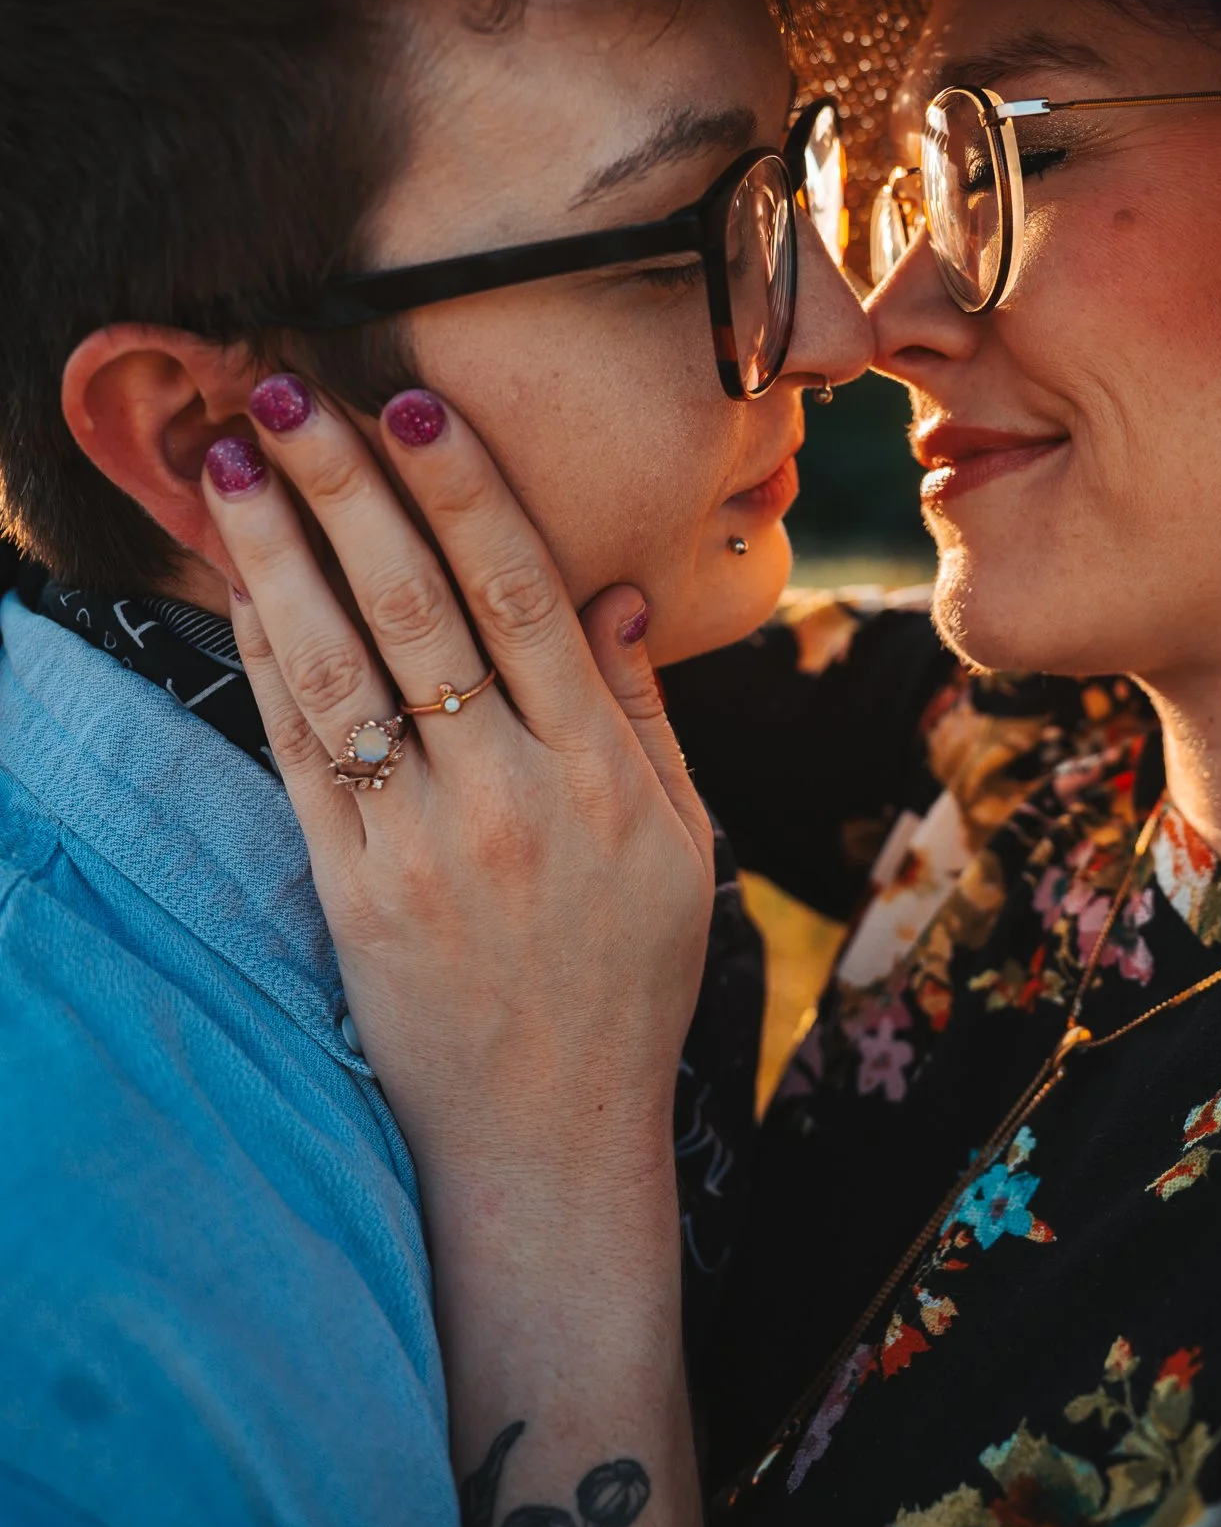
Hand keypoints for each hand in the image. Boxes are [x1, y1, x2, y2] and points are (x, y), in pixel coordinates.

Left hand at [200, 379, 714, 1197]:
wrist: (547, 1137)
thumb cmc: (628, 981)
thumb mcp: (680, 846)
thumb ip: (642, 717)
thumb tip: (612, 596)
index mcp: (603, 776)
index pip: (526, 599)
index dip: (468, 494)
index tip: (418, 407)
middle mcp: (511, 798)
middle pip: (419, 609)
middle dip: (351, 487)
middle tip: (295, 390)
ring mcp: (420, 847)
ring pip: (339, 667)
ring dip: (279, 552)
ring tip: (235, 460)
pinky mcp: (349, 892)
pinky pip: (298, 752)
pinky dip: (262, 657)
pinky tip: (238, 582)